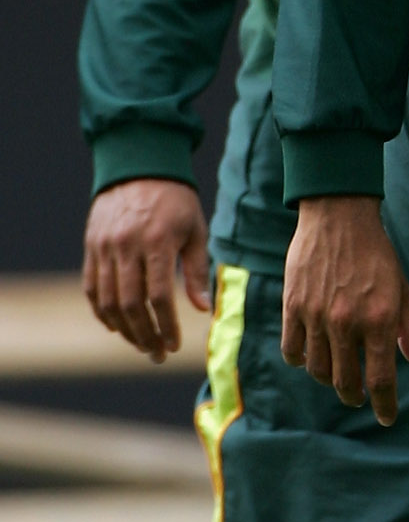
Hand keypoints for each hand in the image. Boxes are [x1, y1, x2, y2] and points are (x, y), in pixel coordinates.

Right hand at [83, 179, 211, 360]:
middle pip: (130, 304)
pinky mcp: (91, 247)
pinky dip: (102, 312)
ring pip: (106, 301)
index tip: (174, 346)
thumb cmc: (175, 202)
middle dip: (144, 335)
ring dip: (124, 330)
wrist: (138, 167)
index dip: (166, 326)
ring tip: (141, 345)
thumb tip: (203, 309)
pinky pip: (91, 288)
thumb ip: (196, 271)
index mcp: (156, 243)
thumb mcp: (195, 231)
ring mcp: (104, 248)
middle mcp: (126, 247)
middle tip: (157, 355)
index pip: (158, 296)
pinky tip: (117, 327)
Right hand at [280, 194, 408, 425]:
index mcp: (380, 319)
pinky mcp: (293, 307)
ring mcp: (317, 316)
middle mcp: (348, 323)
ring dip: (330, 379)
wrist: (338, 216)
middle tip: (360, 397)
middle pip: (346, 382)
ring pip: (318, 370)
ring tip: (338, 374)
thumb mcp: (403, 289)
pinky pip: (293, 351)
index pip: (381, 379)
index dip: (385, 405)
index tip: (387, 417)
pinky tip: (312, 355)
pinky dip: (302, 360)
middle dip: (355, 396)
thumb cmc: (377, 253)